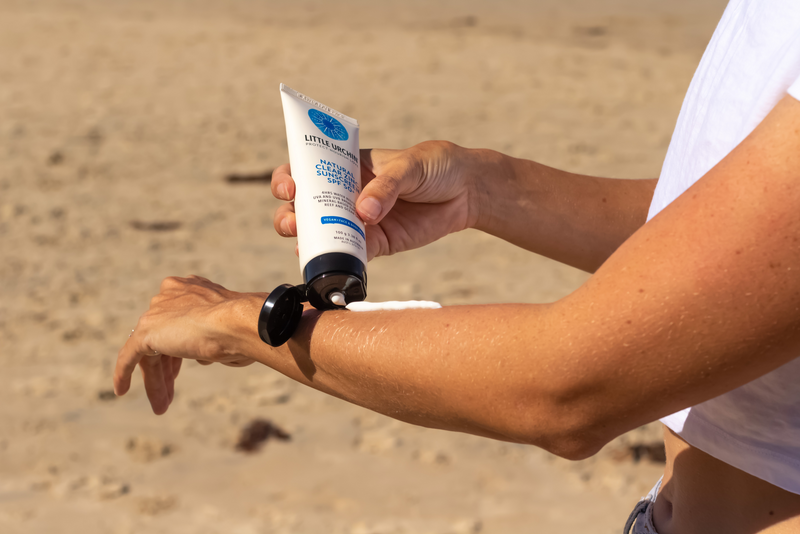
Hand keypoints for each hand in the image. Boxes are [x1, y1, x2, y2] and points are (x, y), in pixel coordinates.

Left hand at [114, 276, 259, 414]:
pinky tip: (120, 390)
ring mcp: (157, 311)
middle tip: (171, 393)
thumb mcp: (229, 331)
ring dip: (156, 380)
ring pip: (150, 351)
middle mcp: (170, 294)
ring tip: (162, 406)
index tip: (188, 366)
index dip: (181, 347)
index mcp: (191, 288)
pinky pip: (129, 355)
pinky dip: (123, 373)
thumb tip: (203, 355)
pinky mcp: (145, 330)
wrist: (240, 323)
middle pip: (163, 337)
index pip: (179, 320)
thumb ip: (212, 337)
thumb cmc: (245, 329)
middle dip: (168, 368)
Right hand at [272, 141, 484, 259]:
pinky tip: (334, 263)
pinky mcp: (377, 243)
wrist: (467, 191)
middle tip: (293, 224)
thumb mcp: (411, 165)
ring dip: (309, 242)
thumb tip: (363, 212)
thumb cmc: (436, 165)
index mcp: (347, 166)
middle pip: (304, 206)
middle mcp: (346, 193)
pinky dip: (341, 260)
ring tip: (306, 247)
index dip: (288, 179)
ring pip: (322, 233)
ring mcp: (359, 220)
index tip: (289, 188)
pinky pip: (352, 253)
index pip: (306, 169)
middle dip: (289, 216)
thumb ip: (387, 186)